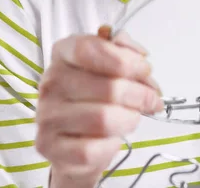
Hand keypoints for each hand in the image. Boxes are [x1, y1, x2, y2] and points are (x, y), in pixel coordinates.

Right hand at [36, 26, 162, 187]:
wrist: (74, 137)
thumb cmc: (95, 95)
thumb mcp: (110, 63)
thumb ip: (124, 51)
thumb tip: (138, 55)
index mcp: (63, 53)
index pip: (87, 50)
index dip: (123, 59)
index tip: (144, 69)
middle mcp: (51, 83)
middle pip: (107, 87)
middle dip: (139, 94)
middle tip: (152, 98)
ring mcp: (47, 116)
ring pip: (103, 119)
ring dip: (129, 119)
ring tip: (133, 116)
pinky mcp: (51, 148)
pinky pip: (92, 149)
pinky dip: (112, 145)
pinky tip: (113, 138)